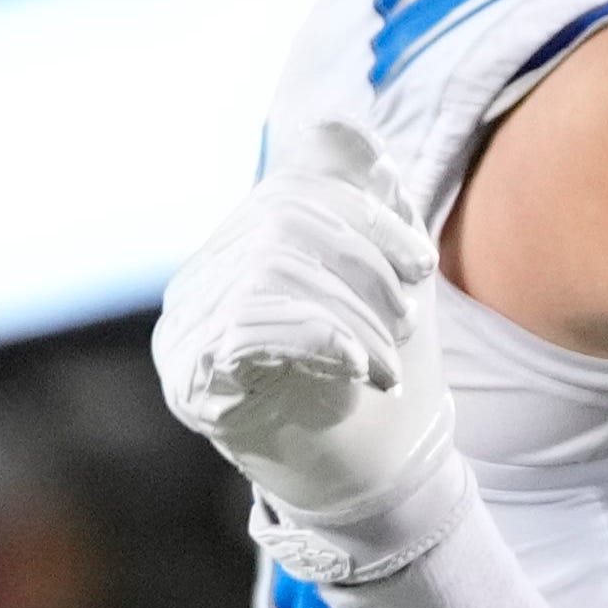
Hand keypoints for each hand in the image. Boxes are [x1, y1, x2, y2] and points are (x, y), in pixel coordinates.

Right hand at [154, 125, 460, 580]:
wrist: (379, 485)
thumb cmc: (382, 379)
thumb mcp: (387, 275)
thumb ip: (360, 198)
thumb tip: (341, 122)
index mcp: (240, 252)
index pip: (293, 193)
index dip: (366, 216)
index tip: (422, 266)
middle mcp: (198, 287)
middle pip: (283, 222)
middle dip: (366, 266)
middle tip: (407, 324)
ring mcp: (185, 336)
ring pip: (272, 270)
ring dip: (354, 316)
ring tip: (387, 363)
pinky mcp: (193, 386)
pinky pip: (247, 328)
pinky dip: (318, 338)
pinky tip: (357, 369)